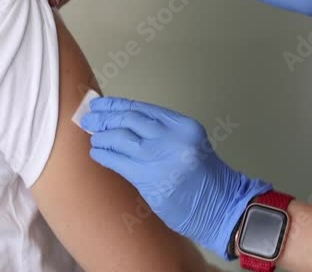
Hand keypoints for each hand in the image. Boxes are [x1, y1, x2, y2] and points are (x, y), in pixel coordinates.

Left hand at [80, 97, 271, 259]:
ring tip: (93, 136)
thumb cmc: (204, 178)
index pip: (142, 108)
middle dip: (105, 117)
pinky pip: (119, 162)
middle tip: (90, 117)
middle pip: (129, 119)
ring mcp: (161, 159)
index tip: (102, 104)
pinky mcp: (151, 181)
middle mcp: (173, 138)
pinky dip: (104, 155)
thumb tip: (124, 123)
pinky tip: (97, 153)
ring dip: (102, 136)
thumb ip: (161, 132)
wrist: (221, 206)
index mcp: (183, 125)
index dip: (118, 105)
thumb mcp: (188, 143)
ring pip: (121, 139)